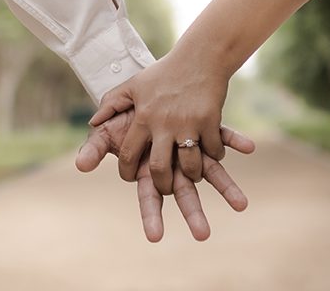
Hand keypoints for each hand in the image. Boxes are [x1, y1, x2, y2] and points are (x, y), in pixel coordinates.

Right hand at [76, 110, 254, 241]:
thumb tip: (80, 165)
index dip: (151, 215)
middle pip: (183, 192)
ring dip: (225, 187)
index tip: (154, 236)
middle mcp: (173, 163)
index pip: (149, 196)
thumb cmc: (125, 117)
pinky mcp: (204, 129)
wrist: (146, 93)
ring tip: (241, 204)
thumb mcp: (107, 132)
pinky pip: (222, 137)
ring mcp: (191, 148)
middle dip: (192, 212)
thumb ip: (95, 148)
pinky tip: (249, 147)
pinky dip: (235, 141)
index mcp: (149, 167)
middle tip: (202, 234)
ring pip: (210, 171)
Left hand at [89, 44, 229, 194]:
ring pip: (189, 165)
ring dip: (191, 174)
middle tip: (166, 187)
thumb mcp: (133, 85)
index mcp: (143, 117)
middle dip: (162, 185)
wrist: (199, 56)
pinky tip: (211, 153)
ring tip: (191, 173)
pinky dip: (214, 156)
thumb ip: (111, 103)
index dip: (128, 172)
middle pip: (159, 169)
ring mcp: (188, 123)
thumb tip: (92, 123)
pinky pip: (213, 150)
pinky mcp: (210, 120)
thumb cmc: (164, 73)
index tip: (132, 177)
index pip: (128, 155)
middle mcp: (164, 123)